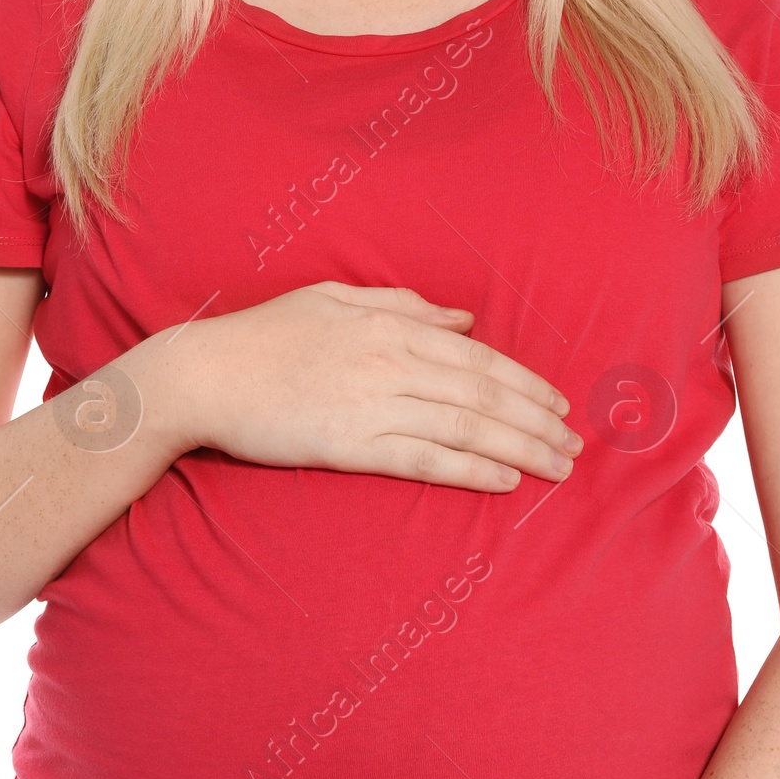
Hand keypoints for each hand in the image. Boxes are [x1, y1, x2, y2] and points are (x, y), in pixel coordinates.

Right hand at [161, 282, 580, 493]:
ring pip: (465, 426)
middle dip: (537, 420)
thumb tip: (463, 319)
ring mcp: (372, 405)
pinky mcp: (350, 446)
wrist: (204, 375)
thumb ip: (404, 306)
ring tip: (557, 467)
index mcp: (390, 325)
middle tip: (575, 445)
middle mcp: (390, 362)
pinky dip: (470, 469)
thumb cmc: (265, 335)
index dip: (526, 382)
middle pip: (483, 394)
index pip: (477, 358)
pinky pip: (424, 459)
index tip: (560, 404)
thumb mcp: (335, 298)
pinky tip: (505, 480)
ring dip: (520, 447)